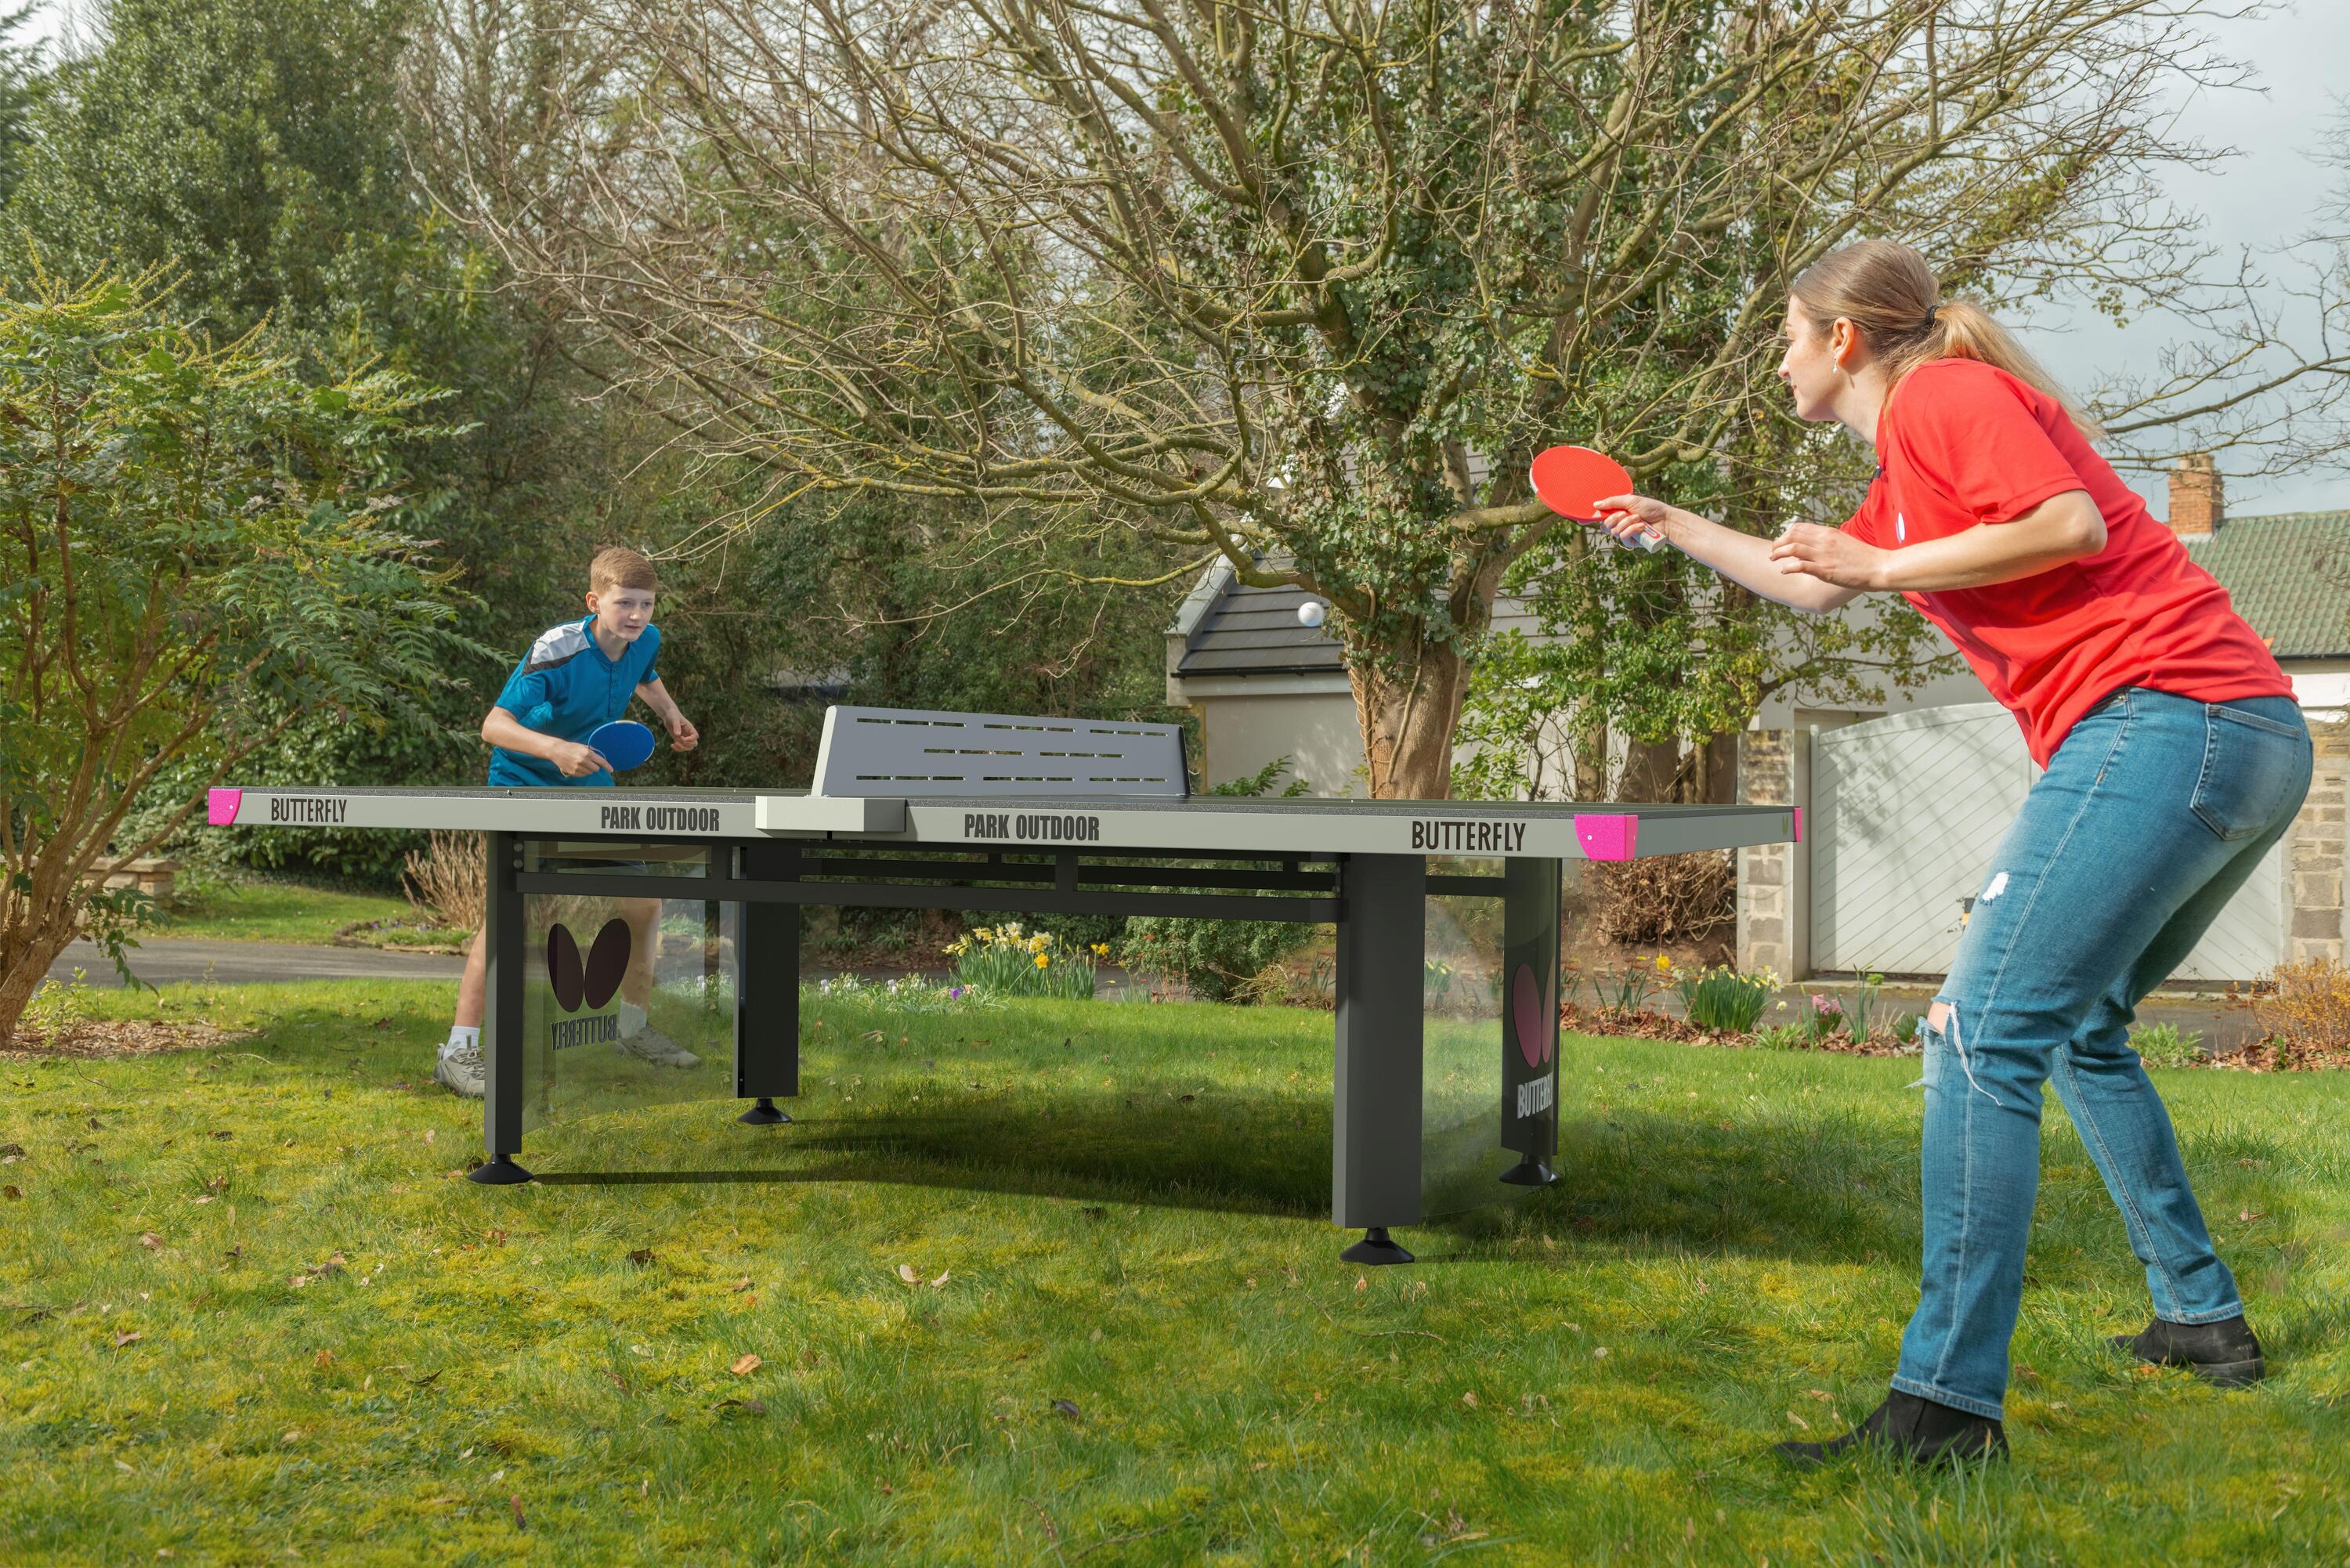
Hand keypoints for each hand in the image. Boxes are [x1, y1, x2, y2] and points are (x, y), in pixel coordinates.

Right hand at [550, 740, 610, 776]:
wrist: (557, 750)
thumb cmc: (571, 747)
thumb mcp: (583, 746)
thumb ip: (592, 752)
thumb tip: (600, 758)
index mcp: (587, 753)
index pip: (601, 761)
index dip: (607, 766)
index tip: (611, 770)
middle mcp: (583, 761)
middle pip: (596, 769)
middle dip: (595, 766)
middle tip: (590, 762)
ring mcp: (578, 767)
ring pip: (590, 772)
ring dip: (588, 769)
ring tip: (581, 763)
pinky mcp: (573, 772)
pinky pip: (583, 775)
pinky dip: (582, 772)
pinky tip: (577, 766)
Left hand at [667, 714, 698, 751]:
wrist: (668, 715)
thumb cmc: (673, 715)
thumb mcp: (674, 719)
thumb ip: (676, 726)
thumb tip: (677, 735)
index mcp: (690, 728)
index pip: (695, 736)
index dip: (690, 739)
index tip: (682, 738)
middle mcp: (688, 734)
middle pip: (694, 744)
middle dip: (687, 745)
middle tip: (678, 741)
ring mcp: (684, 737)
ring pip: (688, 747)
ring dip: (682, 748)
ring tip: (674, 743)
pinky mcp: (679, 740)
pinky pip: (682, 747)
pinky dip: (677, 749)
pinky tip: (672, 745)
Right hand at [1588, 493, 1670, 546]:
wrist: (1666, 519)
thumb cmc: (1651, 508)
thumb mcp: (1631, 500)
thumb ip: (1613, 502)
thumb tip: (1595, 504)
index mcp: (1618, 512)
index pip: (1601, 516)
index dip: (1589, 519)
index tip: (1579, 520)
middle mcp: (1620, 523)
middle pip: (1605, 525)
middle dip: (1614, 518)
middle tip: (1625, 513)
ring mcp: (1626, 533)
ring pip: (1614, 531)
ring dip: (1627, 523)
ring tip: (1639, 519)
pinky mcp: (1632, 542)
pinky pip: (1623, 538)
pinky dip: (1632, 530)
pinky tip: (1642, 526)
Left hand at [1769, 523, 1885, 589]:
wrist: (1880, 567)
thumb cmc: (1864, 558)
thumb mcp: (1844, 542)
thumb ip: (1829, 542)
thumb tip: (1816, 544)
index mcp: (1829, 533)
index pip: (1799, 527)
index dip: (1785, 534)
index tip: (1781, 542)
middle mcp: (1824, 541)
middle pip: (1791, 535)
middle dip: (1778, 543)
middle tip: (1773, 552)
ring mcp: (1824, 555)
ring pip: (1792, 548)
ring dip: (1778, 553)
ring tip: (1773, 560)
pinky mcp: (1825, 570)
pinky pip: (1800, 565)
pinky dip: (1788, 568)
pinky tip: (1784, 571)